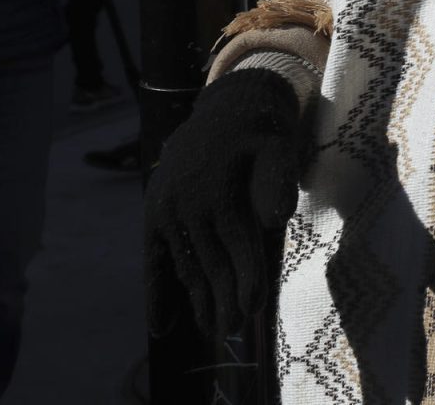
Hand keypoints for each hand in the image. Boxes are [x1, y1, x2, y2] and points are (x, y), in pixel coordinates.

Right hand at [144, 69, 300, 337]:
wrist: (230, 104)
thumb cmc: (262, 129)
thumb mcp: (278, 144)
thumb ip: (278, 178)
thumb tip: (277, 217)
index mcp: (217, 190)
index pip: (237, 247)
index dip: (247, 280)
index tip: (255, 310)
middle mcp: (186, 203)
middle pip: (211, 263)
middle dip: (224, 299)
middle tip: (235, 331)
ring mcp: (166, 209)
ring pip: (186, 265)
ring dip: (198, 299)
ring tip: (212, 327)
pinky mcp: (157, 211)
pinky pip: (156, 259)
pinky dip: (158, 292)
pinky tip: (161, 327)